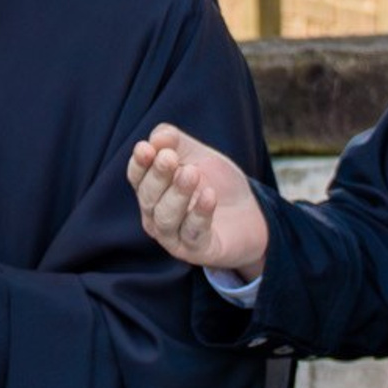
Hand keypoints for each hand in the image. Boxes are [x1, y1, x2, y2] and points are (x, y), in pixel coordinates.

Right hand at [128, 123, 270, 278]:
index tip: (146, 148)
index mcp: (152, 190)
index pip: (137, 177)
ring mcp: (173, 236)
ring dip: (176, 194)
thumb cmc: (216, 183)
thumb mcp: (198, 156)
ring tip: (191, 173)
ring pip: (165, 218)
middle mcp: (156, 215)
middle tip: (169, 158)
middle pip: (148, 197)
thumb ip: (176, 143)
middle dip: (157, 176)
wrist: (250, 215)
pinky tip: (209, 195)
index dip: (139, 164)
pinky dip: (199, 213)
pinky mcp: (196, 251)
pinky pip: (193, 233)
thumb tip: (158, 136)